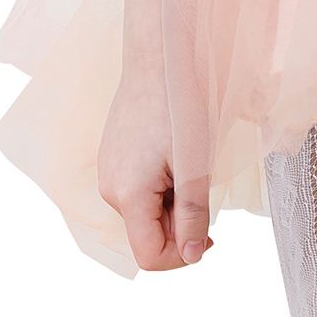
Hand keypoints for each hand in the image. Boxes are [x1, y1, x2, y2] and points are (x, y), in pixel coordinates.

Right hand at [97, 65, 212, 271]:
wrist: (158, 59)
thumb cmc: (179, 106)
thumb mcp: (196, 169)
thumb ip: (193, 217)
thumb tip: (191, 256)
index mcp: (127, 194)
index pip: (150, 257)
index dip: (181, 257)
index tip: (207, 235)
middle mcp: (110, 189)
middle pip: (150, 237)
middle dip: (181, 227)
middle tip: (201, 190)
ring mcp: (109, 174)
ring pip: (148, 216)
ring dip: (175, 207)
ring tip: (187, 170)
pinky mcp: (115, 162)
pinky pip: (142, 195)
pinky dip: (165, 190)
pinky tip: (174, 162)